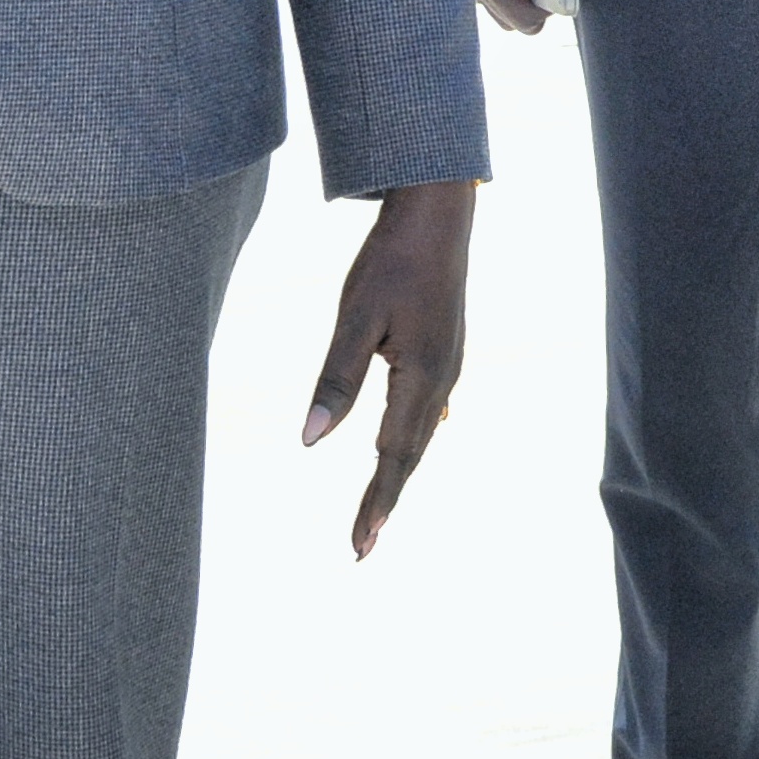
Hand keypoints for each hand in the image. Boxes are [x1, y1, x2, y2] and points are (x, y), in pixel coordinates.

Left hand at [306, 179, 473, 558]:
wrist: (440, 210)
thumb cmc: (392, 258)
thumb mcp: (355, 316)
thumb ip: (335, 379)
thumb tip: (308, 442)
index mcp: (421, 376)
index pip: (392, 457)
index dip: (374, 504)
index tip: (358, 548)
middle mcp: (443, 377)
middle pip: (411, 453)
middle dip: (385, 500)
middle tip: (362, 547)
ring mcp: (450, 361)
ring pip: (422, 432)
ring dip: (400, 470)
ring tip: (379, 505)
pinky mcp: (446, 346)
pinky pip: (430, 406)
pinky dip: (415, 434)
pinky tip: (418, 437)